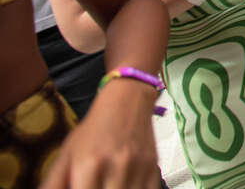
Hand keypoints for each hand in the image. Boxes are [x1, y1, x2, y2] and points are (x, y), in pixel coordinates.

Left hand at [40, 82, 159, 188]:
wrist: (127, 101)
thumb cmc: (94, 129)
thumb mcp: (66, 155)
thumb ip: (53, 184)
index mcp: (88, 165)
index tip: (79, 188)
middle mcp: (116, 167)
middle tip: (93, 186)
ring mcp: (138, 169)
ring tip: (106, 184)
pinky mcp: (154, 169)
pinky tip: (123, 185)